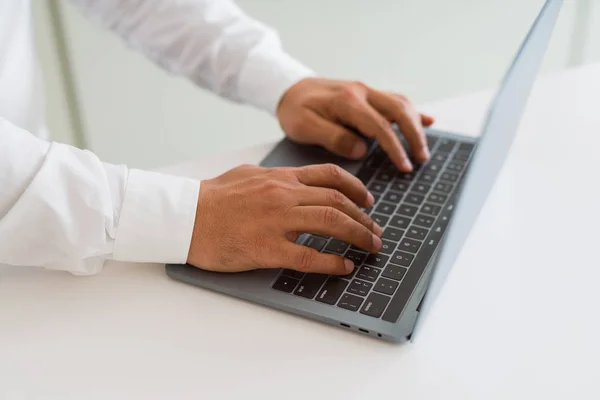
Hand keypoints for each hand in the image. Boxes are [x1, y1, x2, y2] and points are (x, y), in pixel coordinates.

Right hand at [187, 164, 381, 274]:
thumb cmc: (211, 197)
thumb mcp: (247, 174)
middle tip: (376, 231)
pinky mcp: (266, 248)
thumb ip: (274, 177)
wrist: (184, 216)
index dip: (356, 188)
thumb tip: (293, 181)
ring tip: (371, 247)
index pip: (329, 177)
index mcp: (280, 178)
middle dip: (363, 217)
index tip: (368, 201)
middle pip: (337, 201)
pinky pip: (308, 256)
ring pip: (330, 222)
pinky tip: (344, 267)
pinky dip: (331, 262)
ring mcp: (276, 221)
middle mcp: (283, 195)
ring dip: (357, 235)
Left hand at [277, 78, 434, 171]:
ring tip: (422, 150)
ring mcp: (366, 91)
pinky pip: (395, 100)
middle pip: (398, 110)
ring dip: (416, 125)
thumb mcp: (304, 127)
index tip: (404, 167)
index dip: (395, 147)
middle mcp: (361, 91)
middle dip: (414, 135)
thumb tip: (361, 150)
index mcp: (346, 101)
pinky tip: (428, 121)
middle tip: (421, 159)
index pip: (379, 125)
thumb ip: (332, 137)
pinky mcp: (367, 95)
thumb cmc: (294, 110)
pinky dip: (413, 111)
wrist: (288, 88)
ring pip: (401, 103)